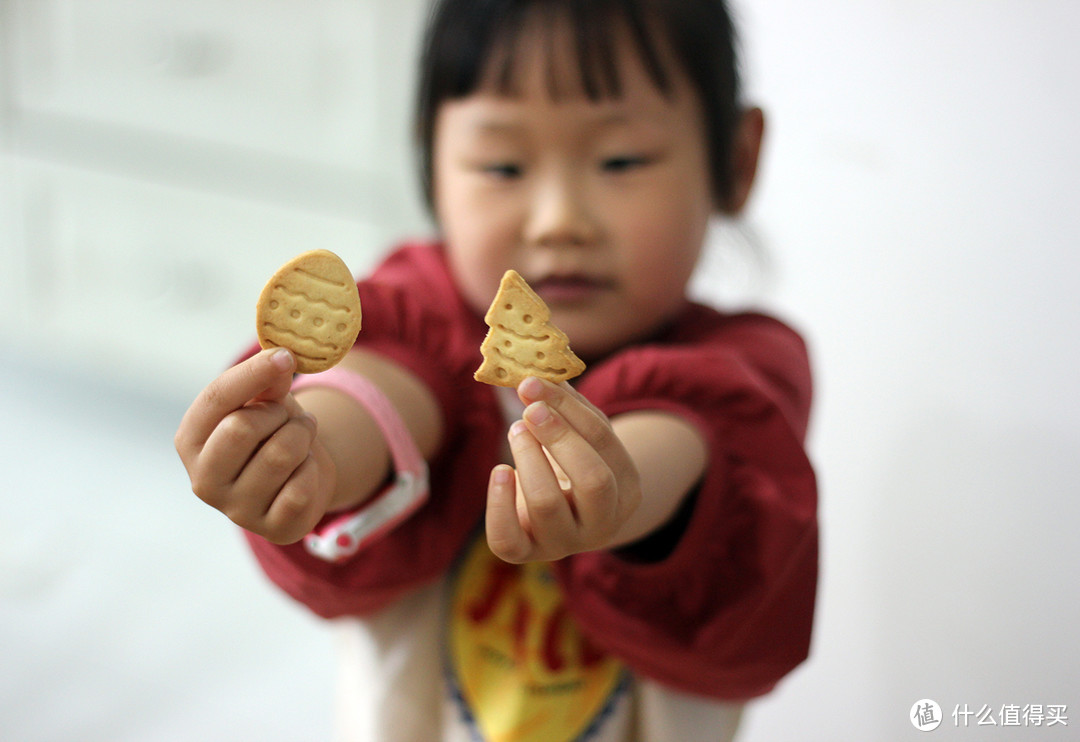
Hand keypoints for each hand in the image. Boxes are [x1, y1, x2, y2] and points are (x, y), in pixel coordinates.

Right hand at [174, 348, 335, 543]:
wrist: (300, 477)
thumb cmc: (273, 432)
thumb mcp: (265, 401)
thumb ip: (267, 382)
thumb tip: (279, 358)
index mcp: (190, 441)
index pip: (215, 399)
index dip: (252, 373)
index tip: (285, 355)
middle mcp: (204, 480)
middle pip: (241, 428)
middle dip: (279, 413)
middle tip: (290, 414)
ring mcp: (236, 510)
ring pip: (279, 455)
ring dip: (302, 435)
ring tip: (302, 435)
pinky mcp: (272, 529)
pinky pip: (300, 488)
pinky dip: (312, 468)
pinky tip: (305, 469)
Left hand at [486, 377, 641, 562]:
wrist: (560, 517)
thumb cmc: (572, 464)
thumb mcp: (580, 435)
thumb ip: (567, 405)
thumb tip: (541, 365)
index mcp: (626, 489)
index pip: (604, 442)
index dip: (569, 409)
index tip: (535, 384)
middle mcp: (602, 523)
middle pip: (592, 479)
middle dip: (558, 436)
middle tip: (528, 409)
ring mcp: (564, 544)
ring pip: (547, 504)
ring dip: (527, 457)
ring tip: (516, 431)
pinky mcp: (526, 553)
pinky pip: (507, 540)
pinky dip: (498, 502)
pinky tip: (500, 471)